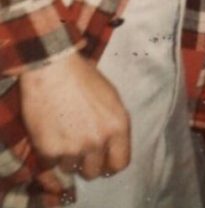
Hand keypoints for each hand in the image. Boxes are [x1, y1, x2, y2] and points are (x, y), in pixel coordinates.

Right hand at [19, 50, 129, 192]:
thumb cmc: (81, 75)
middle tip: (79, 150)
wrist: (53, 67)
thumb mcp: (110, 96)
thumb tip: (109, 142)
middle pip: (95, 171)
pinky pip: (51, 164)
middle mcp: (99, 140)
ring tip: (62, 135)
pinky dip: (49, 154)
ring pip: (71, 168)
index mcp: (118, 125)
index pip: (120, 163)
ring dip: (67, 157)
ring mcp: (74, 148)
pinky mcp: (50, 151)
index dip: (110, 163)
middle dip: (87, 163)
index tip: (102, 160)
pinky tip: (49, 135)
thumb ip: (112, 122)